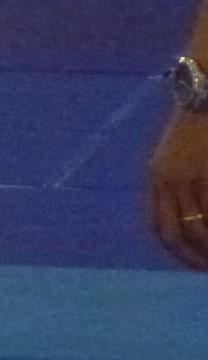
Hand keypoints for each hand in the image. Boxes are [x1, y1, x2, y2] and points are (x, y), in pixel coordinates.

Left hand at [148, 111, 207, 268]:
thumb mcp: (177, 156)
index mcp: (157, 179)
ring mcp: (189, 179)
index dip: (175, 252)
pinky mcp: (207, 177)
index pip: (158, 227)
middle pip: (176, 234)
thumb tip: (190, 213)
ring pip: (198, 229)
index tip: (192, 265)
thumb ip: (177, 183)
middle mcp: (167, 182)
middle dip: (194, 258)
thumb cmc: (197, 126)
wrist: (204, 94)